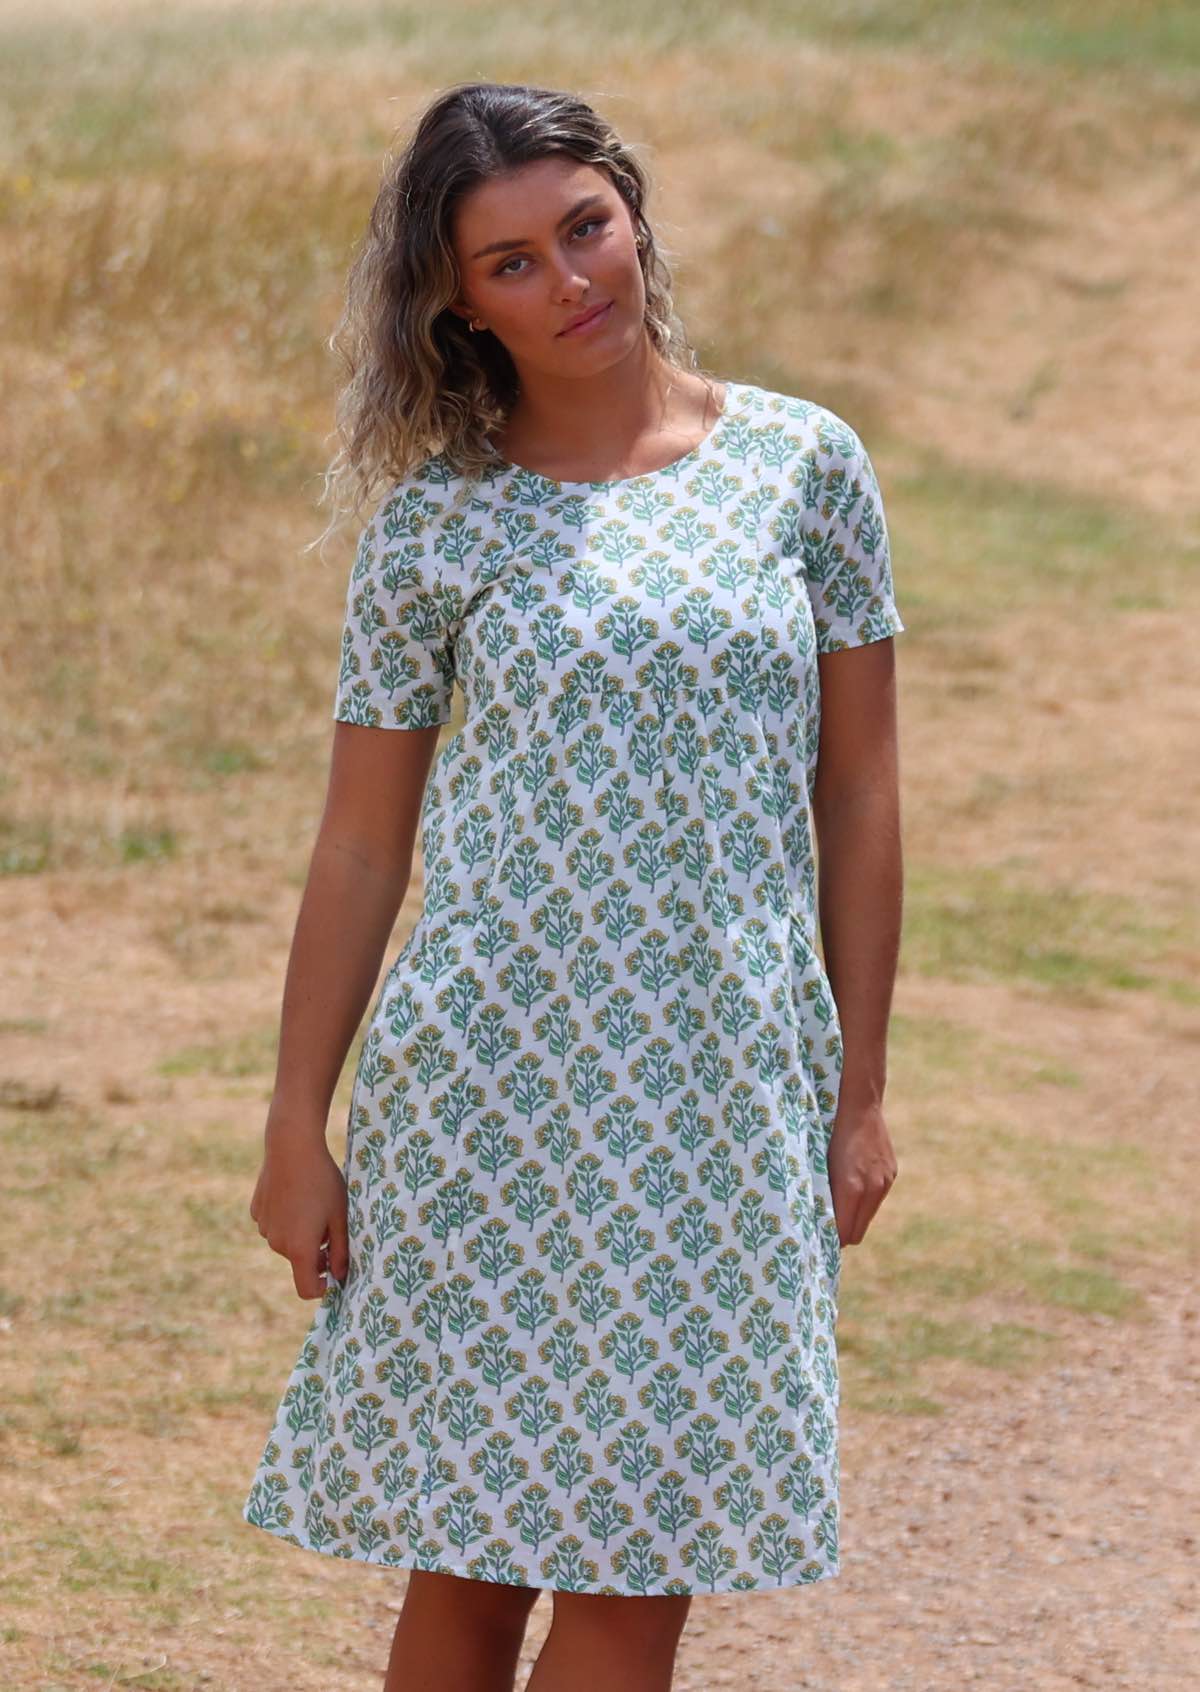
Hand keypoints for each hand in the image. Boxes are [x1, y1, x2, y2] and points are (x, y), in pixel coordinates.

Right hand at [249, 1131, 349, 1299]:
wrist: (292, 1146)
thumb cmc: (323, 1181)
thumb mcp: (340, 1216)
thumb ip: (341, 1251)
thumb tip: (340, 1276)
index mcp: (299, 1248)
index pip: (306, 1289)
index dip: (322, 1288)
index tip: (333, 1272)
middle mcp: (277, 1243)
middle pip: (300, 1260)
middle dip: (316, 1251)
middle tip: (330, 1222)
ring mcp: (264, 1227)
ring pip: (287, 1241)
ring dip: (301, 1233)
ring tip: (313, 1203)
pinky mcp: (257, 1211)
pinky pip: (276, 1224)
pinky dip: (287, 1218)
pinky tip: (295, 1194)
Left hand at [827, 1100, 897, 1246]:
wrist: (858, 1103)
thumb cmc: (828, 1130)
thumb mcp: (818, 1163)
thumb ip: (819, 1192)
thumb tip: (812, 1219)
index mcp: (851, 1187)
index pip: (842, 1233)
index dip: (828, 1239)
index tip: (815, 1239)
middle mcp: (872, 1188)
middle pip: (856, 1233)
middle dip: (840, 1234)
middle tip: (822, 1227)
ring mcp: (884, 1181)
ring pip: (866, 1218)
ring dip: (853, 1217)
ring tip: (836, 1206)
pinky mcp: (891, 1174)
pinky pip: (875, 1201)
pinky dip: (863, 1201)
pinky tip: (851, 1186)